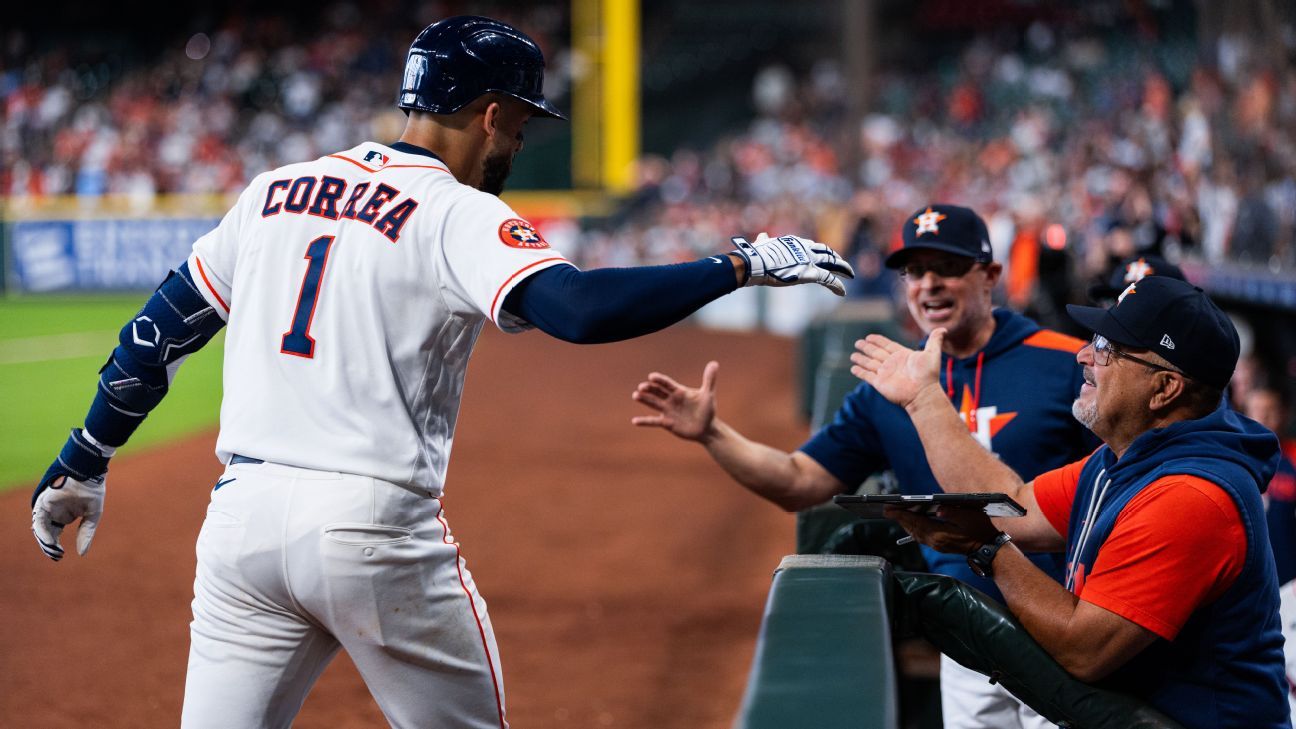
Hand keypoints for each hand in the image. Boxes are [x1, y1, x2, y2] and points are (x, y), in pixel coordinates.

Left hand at [31, 429, 110, 560]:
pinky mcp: (43, 502)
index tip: (60, 556)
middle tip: (56, 556)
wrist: (89, 472)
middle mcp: (54, 511)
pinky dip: (42, 532)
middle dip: (49, 546)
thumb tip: (82, 553)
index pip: (54, 533)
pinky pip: (39, 520)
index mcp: (64, 514)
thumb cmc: (93, 490)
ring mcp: (47, 507)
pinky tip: (50, 542)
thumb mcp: (92, 516)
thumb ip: (86, 533)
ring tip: (54, 552)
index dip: (55, 545)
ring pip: (40, 529)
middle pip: (46, 533)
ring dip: (45, 542)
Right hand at [630, 361, 718, 441]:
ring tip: (635, 395)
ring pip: (653, 403)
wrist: (707, 428)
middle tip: (641, 387)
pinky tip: (635, 421)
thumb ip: (709, 379)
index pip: (667, 384)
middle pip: (657, 392)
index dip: (659, 380)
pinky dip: (644, 421)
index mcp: (679, 391)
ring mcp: (668, 411)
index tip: (651, 377)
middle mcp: (671, 400)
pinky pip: (654, 421)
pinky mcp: (667, 423)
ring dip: (644, 400)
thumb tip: (714, 363)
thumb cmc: (707, 410)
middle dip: (649, 389)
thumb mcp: (708, 395)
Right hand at [732, 233, 854, 295]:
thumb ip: (764, 241)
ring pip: (833, 263)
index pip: (812, 245)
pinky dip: (838, 285)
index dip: (819, 251)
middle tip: (842, 263)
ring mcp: (810, 261)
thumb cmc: (756, 254)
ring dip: (843, 268)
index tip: (823, 255)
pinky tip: (843, 292)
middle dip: (836, 257)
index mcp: (794, 242)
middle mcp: (806, 249)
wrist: (757, 262)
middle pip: (827, 251)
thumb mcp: (761, 244)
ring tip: (850, 274)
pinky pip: (829, 279)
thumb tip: (762, 237)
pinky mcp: (811, 273)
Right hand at [850, 329, 943, 408]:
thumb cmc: (928, 374)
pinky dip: (860, 372)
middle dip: (867, 348)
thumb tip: (944, 329)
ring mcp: (885, 373)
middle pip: (876, 353)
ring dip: (861, 359)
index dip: (878, 340)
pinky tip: (854, 368)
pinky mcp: (879, 383)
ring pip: (870, 363)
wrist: (922, 393)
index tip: (869, 336)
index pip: (887, 345)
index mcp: (902, 355)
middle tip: (858, 342)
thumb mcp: (932, 353)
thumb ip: (935, 340)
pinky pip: (867, 375)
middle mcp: (892, 364)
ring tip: (852, 355)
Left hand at [884, 503, 997, 554]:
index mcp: (940, 534)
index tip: (888, 509)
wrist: (988, 549)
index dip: (901, 515)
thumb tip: (938, 508)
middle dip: (899, 519)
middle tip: (887, 510)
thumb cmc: (980, 530)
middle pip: (912, 529)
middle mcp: (935, 541)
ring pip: (915, 533)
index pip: (916, 523)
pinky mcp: (939, 545)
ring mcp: (937, 545)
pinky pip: (921, 536)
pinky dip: (914, 528)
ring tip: (896, 514)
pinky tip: (912, 522)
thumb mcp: (969, 517)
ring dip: (906, 524)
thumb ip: (952, 512)